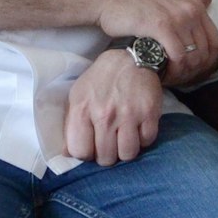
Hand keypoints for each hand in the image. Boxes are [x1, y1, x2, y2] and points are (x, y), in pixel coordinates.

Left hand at [65, 48, 166, 164]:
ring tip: (124, 137)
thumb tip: (68, 154)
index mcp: (82, 109)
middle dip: (107, 154)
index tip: (91, 145)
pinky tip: (138, 128)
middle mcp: (104, 114)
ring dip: (126, 149)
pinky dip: (143, 139)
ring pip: (128, 154)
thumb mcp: (78, 96)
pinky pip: (147, 141)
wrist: (130, 59)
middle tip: (110, 142)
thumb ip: (71, 125)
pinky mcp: (149, 113)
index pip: (80, 152)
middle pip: (106, 158)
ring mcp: (129, 114)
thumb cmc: (100, 80)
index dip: (86, 153)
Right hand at [98, 0, 217, 86]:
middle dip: (193, 70)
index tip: (191, 71)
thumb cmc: (137, 2)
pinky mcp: (162, 26)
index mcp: (195, 6)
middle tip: (177, 77)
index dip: (207, 62)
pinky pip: (178, 56)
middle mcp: (190, 11)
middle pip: (205, 53)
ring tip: (169, 77)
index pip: (216, 43)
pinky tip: (162, 73)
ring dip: (182, 72)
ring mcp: (177, 18)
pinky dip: (172, 69)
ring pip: (192, 56)